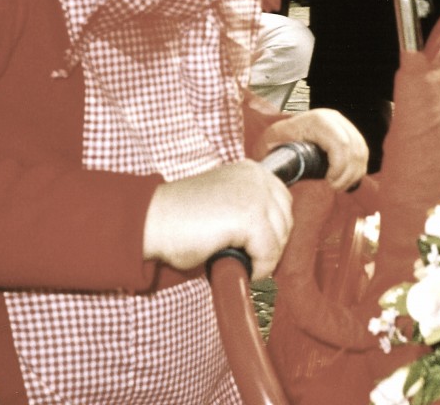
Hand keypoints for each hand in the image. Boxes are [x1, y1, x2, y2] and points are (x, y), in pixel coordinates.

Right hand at [143, 161, 293, 280]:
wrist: (153, 221)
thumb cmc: (182, 219)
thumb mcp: (224, 204)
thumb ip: (249, 209)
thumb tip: (274, 238)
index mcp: (250, 170)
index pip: (283, 202)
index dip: (272, 229)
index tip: (254, 246)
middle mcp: (256, 177)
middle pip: (286, 221)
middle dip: (270, 244)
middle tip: (245, 258)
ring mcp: (255, 194)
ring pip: (280, 240)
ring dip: (262, 258)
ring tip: (234, 259)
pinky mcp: (249, 217)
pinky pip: (269, 254)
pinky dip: (256, 269)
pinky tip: (232, 264)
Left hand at [253, 109, 367, 191]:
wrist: (281, 135)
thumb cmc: (276, 141)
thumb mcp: (273, 142)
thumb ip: (277, 151)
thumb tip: (279, 165)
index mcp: (317, 120)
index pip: (341, 143)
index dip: (339, 166)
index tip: (329, 182)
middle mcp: (333, 118)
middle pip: (355, 148)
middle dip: (347, 174)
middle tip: (334, 187)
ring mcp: (343, 124)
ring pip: (361, 151)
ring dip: (354, 173)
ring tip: (339, 186)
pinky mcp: (349, 133)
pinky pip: (362, 152)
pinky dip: (357, 169)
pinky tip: (345, 179)